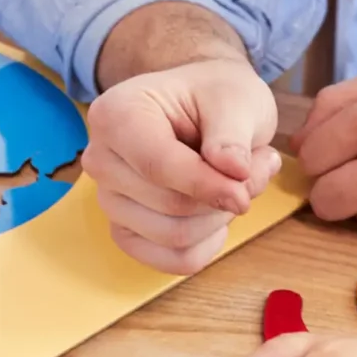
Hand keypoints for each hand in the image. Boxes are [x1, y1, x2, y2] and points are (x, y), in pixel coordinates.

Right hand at [82, 57, 281, 273]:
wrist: (203, 106)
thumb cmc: (215, 96)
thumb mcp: (236, 98)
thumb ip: (232, 134)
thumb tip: (232, 172)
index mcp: (116, 115)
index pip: (158, 167)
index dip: (208, 185)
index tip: (247, 187)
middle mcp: (101, 159)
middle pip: (170, 207)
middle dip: (223, 196)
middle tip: (255, 166)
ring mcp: (109, 199)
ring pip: (173, 237)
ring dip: (219, 218)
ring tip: (237, 182)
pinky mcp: (125, 230)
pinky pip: (170, 260)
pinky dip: (205, 244)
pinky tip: (216, 213)